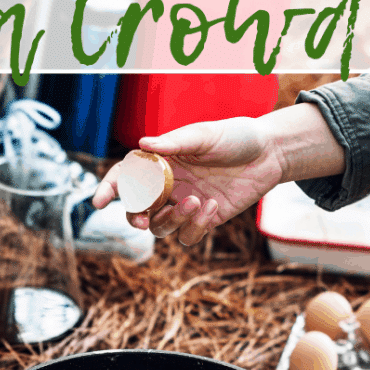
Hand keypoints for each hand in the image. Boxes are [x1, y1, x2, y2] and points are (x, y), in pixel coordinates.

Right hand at [93, 117, 285, 247]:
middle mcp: (168, 186)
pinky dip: (197, 226)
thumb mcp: (204, 134)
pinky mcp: (204, 219)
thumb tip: (143, 145)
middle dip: (135, 217)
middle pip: (137, 210)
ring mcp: (184, 204)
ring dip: (173, 220)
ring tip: (196, 201)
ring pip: (161, 227)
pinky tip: (214, 206)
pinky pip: (188, 235)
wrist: (270, 153)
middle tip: (142, 220)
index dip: (109, 189)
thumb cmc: (235, 136)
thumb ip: (174, 143)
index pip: (126, 178)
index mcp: (160, 163)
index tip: (99, 202)